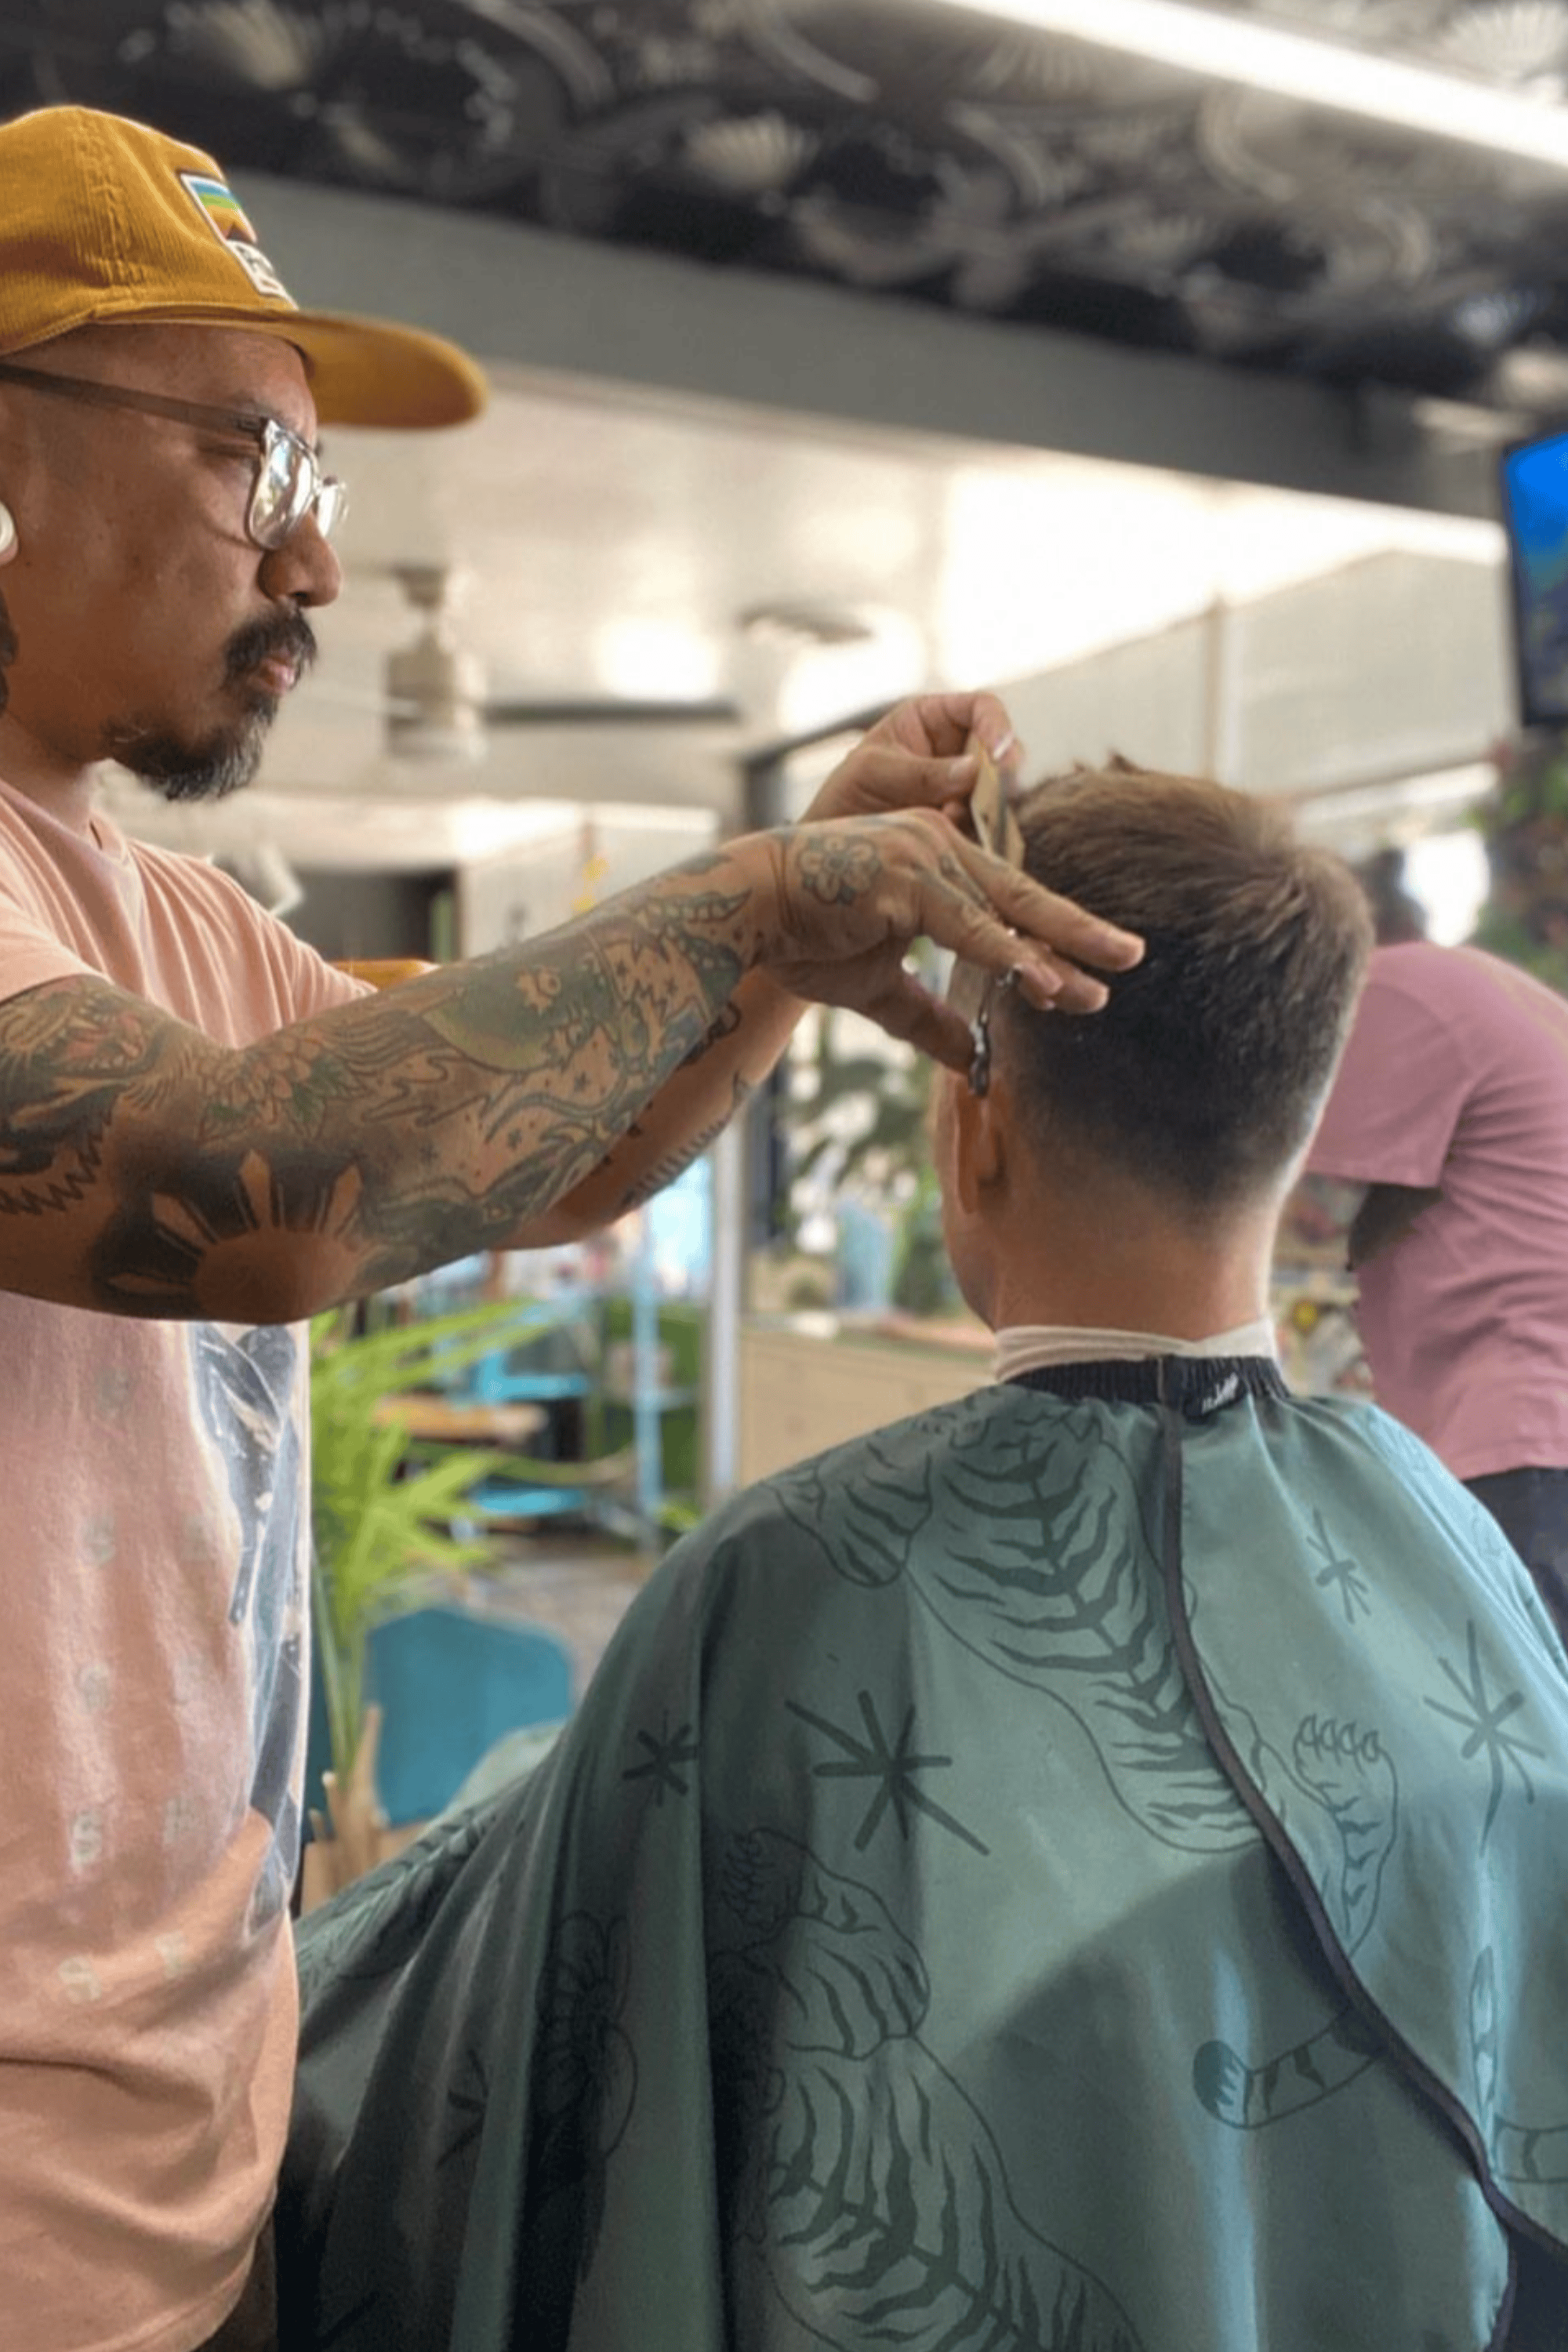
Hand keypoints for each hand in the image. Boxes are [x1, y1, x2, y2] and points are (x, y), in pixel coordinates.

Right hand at [735, 810, 1142, 1071]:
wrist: (746, 912)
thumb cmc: (805, 938)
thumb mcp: (881, 989)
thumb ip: (930, 1019)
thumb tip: (973, 1061)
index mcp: (940, 865)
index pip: (1008, 909)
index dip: (1046, 949)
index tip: (1081, 986)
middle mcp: (941, 848)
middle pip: (1025, 896)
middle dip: (1081, 932)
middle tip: (1133, 957)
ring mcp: (925, 856)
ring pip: (1007, 908)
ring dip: (1056, 948)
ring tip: (1103, 977)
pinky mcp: (905, 877)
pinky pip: (966, 921)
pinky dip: (1005, 949)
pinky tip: (1041, 976)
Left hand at [801, 689, 1018, 828]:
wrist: (836, 849)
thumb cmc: (845, 795)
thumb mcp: (873, 773)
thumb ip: (921, 772)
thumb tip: (975, 770)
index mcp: (932, 720)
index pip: (981, 708)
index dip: (998, 727)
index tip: (1001, 758)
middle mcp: (955, 751)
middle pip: (1001, 752)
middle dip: (1003, 775)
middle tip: (1001, 796)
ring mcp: (963, 791)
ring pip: (1000, 793)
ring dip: (992, 809)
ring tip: (958, 822)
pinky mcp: (965, 826)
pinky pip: (989, 827)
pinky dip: (983, 836)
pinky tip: (959, 843)